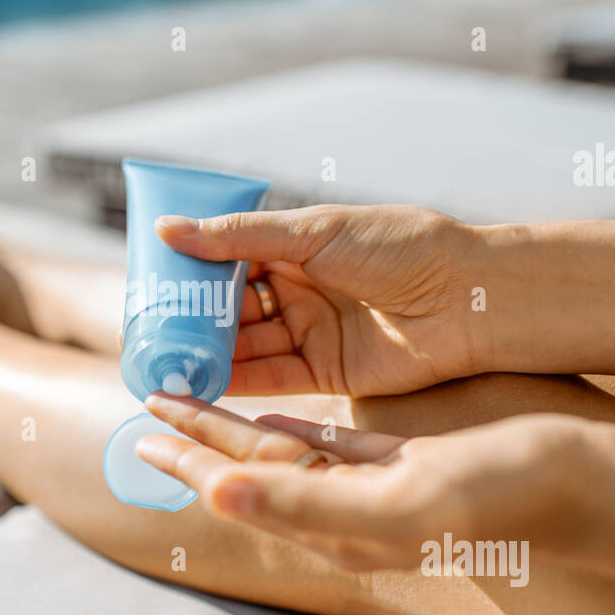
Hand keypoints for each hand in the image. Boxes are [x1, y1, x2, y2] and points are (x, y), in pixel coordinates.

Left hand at [135, 393, 614, 572]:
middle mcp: (347, 505)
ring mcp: (376, 482)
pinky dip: (302, 424)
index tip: (144, 431)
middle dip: (200, 437)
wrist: (585, 484)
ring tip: (201, 404)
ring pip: (288, 450)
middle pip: (254, 464)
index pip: (243, 483)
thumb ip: (303, 500)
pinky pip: (336, 441)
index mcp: (336, 520)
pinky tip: (285, 413)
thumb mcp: (394, 501)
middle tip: (154, 404)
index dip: (191, 458)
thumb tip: (217, 491)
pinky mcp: (405, 459)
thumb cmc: (499, 496)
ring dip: (240, 426)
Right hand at [155, 204, 482, 395]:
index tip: (148, 283)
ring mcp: (311, 331)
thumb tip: (167, 230)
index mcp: (298, 246)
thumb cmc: (401, 248)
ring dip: (204, 353)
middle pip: (231, 307)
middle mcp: (300, 289)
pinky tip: (197, 384)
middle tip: (145, 331)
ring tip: (160, 362)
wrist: (470, 298)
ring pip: (245, 344)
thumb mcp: (315, 231)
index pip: (228, 259)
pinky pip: (269, 378)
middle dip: (190, 319)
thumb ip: (241, 238)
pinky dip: (234, 382)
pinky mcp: (326, 373)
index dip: (189, 272)